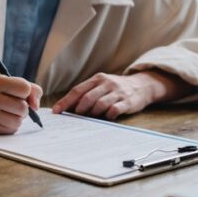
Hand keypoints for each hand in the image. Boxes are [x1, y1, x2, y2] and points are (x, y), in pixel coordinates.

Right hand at [0, 74, 42, 134]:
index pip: (24, 88)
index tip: (19, 91)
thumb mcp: (9, 81)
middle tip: (15, 103)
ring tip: (10, 111)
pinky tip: (3, 118)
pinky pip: (10, 130)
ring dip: (18, 117)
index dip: (26, 91)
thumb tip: (36, 106)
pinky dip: (11, 125)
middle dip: (24, 106)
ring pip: (18, 121)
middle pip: (22, 108)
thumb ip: (31, 89)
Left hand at [52, 71, 195, 119]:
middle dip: (79, 109)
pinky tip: (107, 117)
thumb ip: (86, 93)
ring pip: (100, 104)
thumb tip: (67, 107)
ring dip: (92, 113)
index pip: (77, 90)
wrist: (142, 85)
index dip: (65, 101)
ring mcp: (117, 92)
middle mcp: (106, 84)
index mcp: (97, 79)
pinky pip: (114, 110)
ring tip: (92, 116)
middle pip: (87, 97)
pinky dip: (107, 115)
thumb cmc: (114, 88)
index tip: (56, 111)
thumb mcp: (101, 85)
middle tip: (76, 116)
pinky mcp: (127, 102)